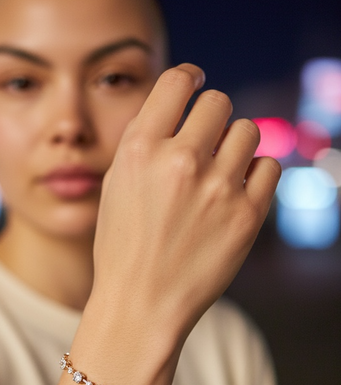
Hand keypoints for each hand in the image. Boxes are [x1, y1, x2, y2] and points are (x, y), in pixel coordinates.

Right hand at [91, 63, 280, 355]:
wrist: (141, 306)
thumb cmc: (124, 248)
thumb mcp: (116, 185)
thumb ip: (146, 141)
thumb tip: (182, 105)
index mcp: (139, 150)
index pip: (177, 82)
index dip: (190, 78)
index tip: (196, 84)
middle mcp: (180, 163)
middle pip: (218, 102)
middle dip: (212, 118)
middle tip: (205, 142)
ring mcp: (217, 190)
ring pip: (248, 131)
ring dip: (235, 145)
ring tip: (219, 173)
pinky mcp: (247, 217)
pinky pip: (269, 166)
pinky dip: (255, 175)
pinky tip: (234, 194)